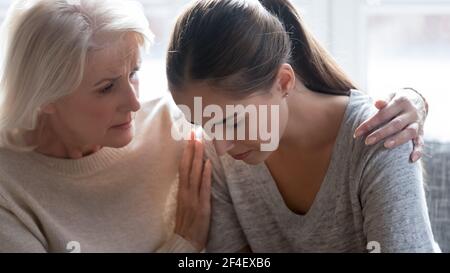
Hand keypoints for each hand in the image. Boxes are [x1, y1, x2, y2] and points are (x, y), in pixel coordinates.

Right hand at [175, 130, 211, 250]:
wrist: (184, 241)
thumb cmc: (186, 223)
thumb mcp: (185, 203)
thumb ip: (189, 189)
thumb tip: (195, 173)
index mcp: (182, 190)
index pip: (183, 166)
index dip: (187, 151)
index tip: (190, 137)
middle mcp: (186, 191)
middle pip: (187, 165)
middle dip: (191, 148)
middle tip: (194, 131)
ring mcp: (193, 198)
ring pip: (194, 173)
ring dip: (198, 156)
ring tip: (200, 141)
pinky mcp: (201, 206)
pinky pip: (203, 188)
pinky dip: (205, 175)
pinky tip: (208, 163)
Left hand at [354, 89, 427, 161]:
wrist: (418, 100)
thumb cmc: (396, 101)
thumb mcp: (391, 96)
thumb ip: (384, 100)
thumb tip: (376, 103)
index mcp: (401, 102)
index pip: (383, 114)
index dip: (369, 124)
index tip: (356, 133)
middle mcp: (411, 112)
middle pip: (395, 124)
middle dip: (380, 133)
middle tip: (367, 142)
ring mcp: (417, 123)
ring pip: (409, 132)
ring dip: (398, 140)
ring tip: (386, 146)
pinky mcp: (421, 132)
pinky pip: (421, 142)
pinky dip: (418, 151)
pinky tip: (412, 159)